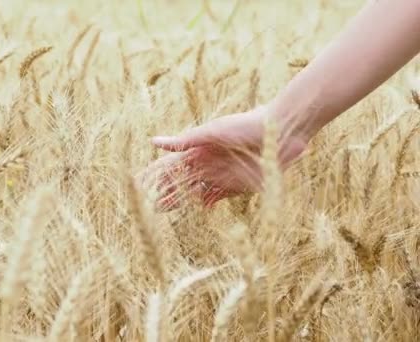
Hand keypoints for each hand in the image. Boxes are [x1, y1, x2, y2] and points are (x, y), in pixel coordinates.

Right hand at [140, 106, 307, 210]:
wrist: (281, 131)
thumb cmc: (245, 125)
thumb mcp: (213, 132)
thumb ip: (185, 141)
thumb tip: (153, 142)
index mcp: (198, 149)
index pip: (170, 164)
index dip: (155, 174)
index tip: (138, 183)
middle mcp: (207, 163)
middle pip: (180, 181)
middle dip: (165, 191)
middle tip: (150, 204)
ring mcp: (221, 175)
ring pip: (195, 191)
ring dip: (180, 201)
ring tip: (164, 210)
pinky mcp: (237, 185)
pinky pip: (217, 197)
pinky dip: (205, 204)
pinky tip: (197, 211)